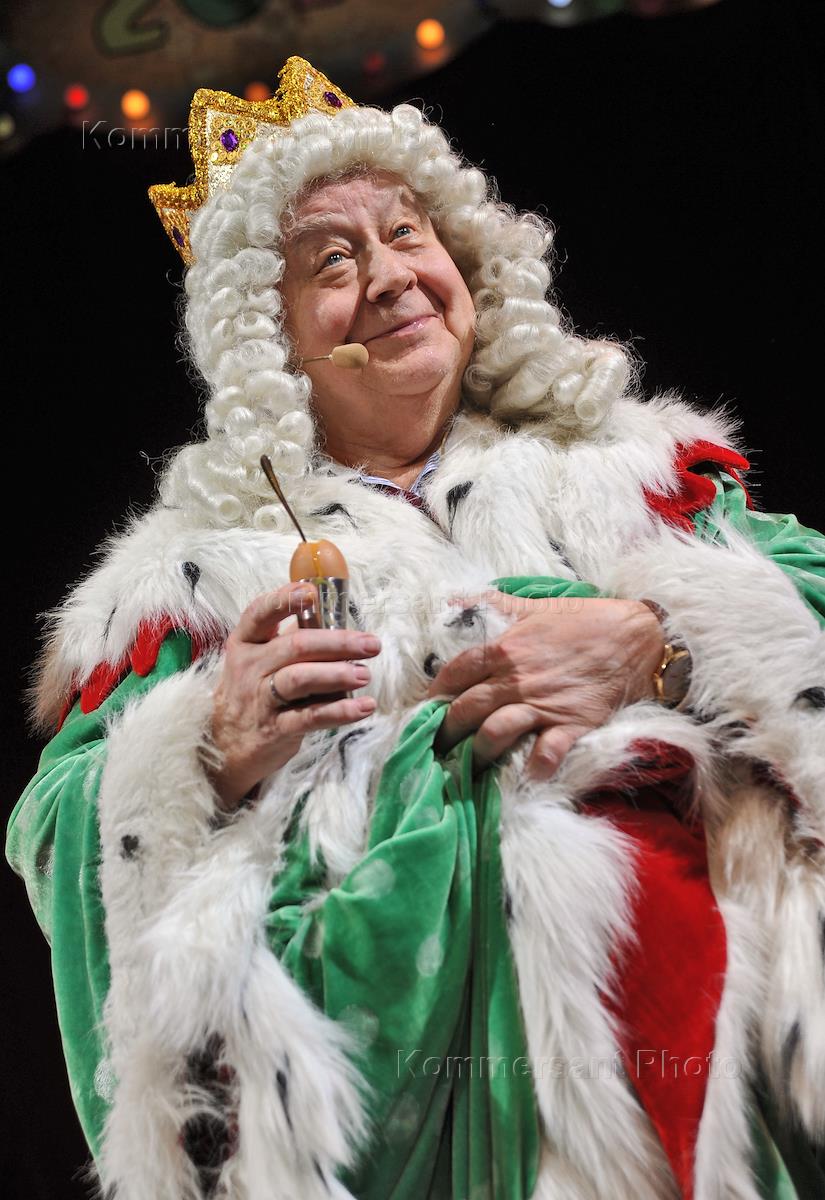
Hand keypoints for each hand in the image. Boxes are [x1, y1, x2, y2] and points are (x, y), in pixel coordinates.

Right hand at [209, 583, 380, 811]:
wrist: (225, 744)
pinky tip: (364, 707)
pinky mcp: (275, 728)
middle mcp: (250, 666)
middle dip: (337, 643)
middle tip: (371, 644)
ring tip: (365, 675)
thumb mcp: (262, 659)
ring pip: (300, 679)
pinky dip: (340, 711)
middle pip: (294, 646)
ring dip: (337, 674)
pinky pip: (310, 717)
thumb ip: (293, 637)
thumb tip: (335, 615)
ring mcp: (261, 698)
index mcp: (247, 641)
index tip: (311, 592)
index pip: (259, 612)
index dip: (284, 599)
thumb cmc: (254, 690)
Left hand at [426, 591, 664, 780]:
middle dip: (445, 730)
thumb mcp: (534, 606)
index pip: (455, 674)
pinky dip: (534, 767)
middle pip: (466, 709)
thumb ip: (492, 605)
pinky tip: (526, 776)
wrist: (636, 637)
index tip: (425, 709)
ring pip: (494, 733)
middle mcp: (516, 679)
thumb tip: (454, 599)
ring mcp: (543, 704)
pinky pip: (546, 752)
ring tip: (468, 766)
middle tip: (435, 746)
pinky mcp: (571, 724)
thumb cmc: (584, 620)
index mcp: (504, 649)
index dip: (435, 694)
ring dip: (477, 753)